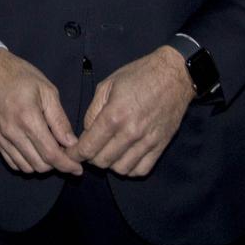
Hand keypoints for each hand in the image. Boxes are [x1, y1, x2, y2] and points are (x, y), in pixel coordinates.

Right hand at [0, 49, 80, 175]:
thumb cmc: (19, 75)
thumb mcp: (46, 90)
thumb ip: (59, 119)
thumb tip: (71, 143)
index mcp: (28, 119)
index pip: (51, 154)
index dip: (67, 165)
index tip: (78, 168)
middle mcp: (13, 133)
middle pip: (39, 165)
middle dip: (57, 165)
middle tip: (65, 153)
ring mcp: (1, 138)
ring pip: (26, 167)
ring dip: (42, 165)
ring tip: (50, 152)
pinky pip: (12, 162)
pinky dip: (26, 163)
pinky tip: (34, 152)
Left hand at [73, 46, 193, 176]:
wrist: (174, 75)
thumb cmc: (139, 75)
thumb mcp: (107, 85)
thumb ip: (93, 111)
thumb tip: (87, 132)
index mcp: (114, 115)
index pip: (88, 147)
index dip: (75, 155)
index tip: (70, 155)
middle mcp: (131, 132)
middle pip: (102, 161)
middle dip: (90, 158)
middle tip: (90, 149)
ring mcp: (147, 141)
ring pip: (121, 169)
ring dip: (110, 163)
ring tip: (108, 151)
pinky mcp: (161, 145)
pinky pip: (141, 170)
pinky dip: (130, 168)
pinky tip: (125, 156)